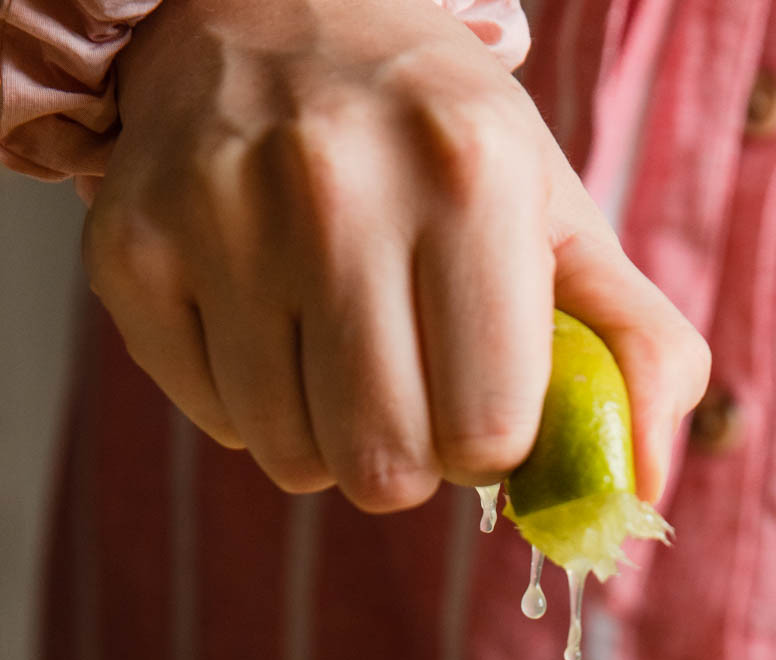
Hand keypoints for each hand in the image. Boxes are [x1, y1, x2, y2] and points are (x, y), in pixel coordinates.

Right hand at [82, 0, 709, 510]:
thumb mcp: (562, 218)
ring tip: (340, 345)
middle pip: (384, 470)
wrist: (277, 9)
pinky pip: (217, 425)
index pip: (487, 434)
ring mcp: (217, 215)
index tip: (481, 393)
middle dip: (412, 458)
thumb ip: (640, 353)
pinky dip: (253, 405)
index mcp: (467, 175)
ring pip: (294, 460)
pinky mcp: (133, 250)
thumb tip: (643, 495)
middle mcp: (333, 186)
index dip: (491, 444)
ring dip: (330, 439)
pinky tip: (270, 320)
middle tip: (411, 383)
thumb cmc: (442, 142)